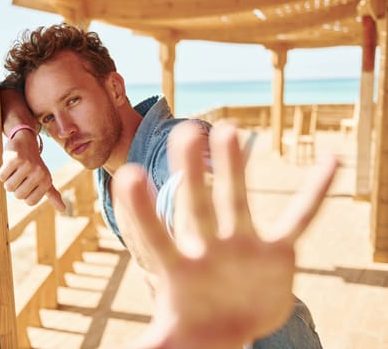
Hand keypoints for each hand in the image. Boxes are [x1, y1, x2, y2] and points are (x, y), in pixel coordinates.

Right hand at [0, 130, 65, 210]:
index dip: (24, 194)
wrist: (26, 141)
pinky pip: (1, 176)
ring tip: (15, 169)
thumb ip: (52, 194)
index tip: (27, 183)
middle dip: (15, 187)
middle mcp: (39, 173)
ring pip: (8, 187)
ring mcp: (28, 164)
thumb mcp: (45, 178)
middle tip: (20, 175)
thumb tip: (63, 209)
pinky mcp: (15, 157)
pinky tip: (9, 163)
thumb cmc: (35, 164)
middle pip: (18, 195)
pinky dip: (1, 172)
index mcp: (47, 180)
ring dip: (8, 180)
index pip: (29, 202)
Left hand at [112, 123, 336, 348]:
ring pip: (237, 200)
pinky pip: (301, 218)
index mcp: (178, 269)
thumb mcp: (170, 340)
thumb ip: (150, 345)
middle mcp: (209, 248)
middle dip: (191, 172)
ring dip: (235, 168)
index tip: (127, 176)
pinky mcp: (277, 252)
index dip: (141, 211)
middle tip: (185, 132)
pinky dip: (316, 192)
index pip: (155, 236)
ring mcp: (243, 245)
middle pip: (197, 205)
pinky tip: (330, 162)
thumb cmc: (195, 325)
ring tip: (227, 129)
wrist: (229, 323)